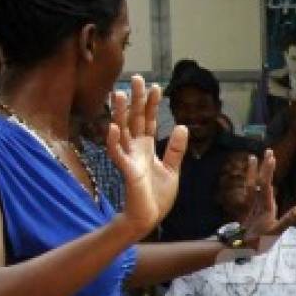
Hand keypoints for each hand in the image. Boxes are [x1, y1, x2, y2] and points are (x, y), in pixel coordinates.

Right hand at [107, 75, 187, 238]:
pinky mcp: (126, 171)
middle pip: (136, 120)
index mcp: (147, 148)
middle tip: (137, 78)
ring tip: (119, 94)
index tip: (156, 86)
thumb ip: (176, 150)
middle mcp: (136, 150)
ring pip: (122, 131)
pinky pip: (117, 153)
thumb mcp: (172, 170)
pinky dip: (113, 140)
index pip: (150, 121)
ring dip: (119, 113)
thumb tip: (183, 126)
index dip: (152, 105)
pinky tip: (112, 127)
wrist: (149, 217)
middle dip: (136, 100)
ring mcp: (129, 159)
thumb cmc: (157, 196)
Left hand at [241, 149, 295, 246]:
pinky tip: (252, 178)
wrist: (240, 247)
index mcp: (265, 205)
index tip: (272, 157)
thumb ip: (287, 220)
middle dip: (264, 166)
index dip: (268, 170)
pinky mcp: (248, 208)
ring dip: (253, 170)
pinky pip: (249, 191)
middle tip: (268, 150)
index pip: (266, 184)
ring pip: (251, 184)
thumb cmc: (259, 240)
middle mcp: (257, 201)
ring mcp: (251, 204)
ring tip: (252, 157)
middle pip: (259, 180)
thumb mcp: (275, 232)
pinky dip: (251, 181)